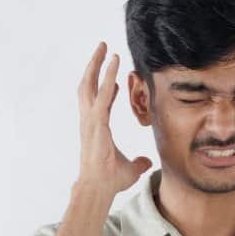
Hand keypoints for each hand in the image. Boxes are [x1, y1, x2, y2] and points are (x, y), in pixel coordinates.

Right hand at [76, 42, 152, 194]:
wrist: (99, 188)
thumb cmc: (109, 180)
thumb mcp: (130, 168)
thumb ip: (138, 162)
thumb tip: (147, 162)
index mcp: (96, 129)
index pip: (99, 103)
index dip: (104, 89)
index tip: (112, 80)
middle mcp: (89, 121)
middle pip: (87, 86)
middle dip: (94, 66)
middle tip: (102, 49)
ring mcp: (90, 120)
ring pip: (90, 84)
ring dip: (97, 64)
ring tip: (104, 47)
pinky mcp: (96, 121)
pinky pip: (102, 94)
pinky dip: (108, 76)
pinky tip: (114, 63)